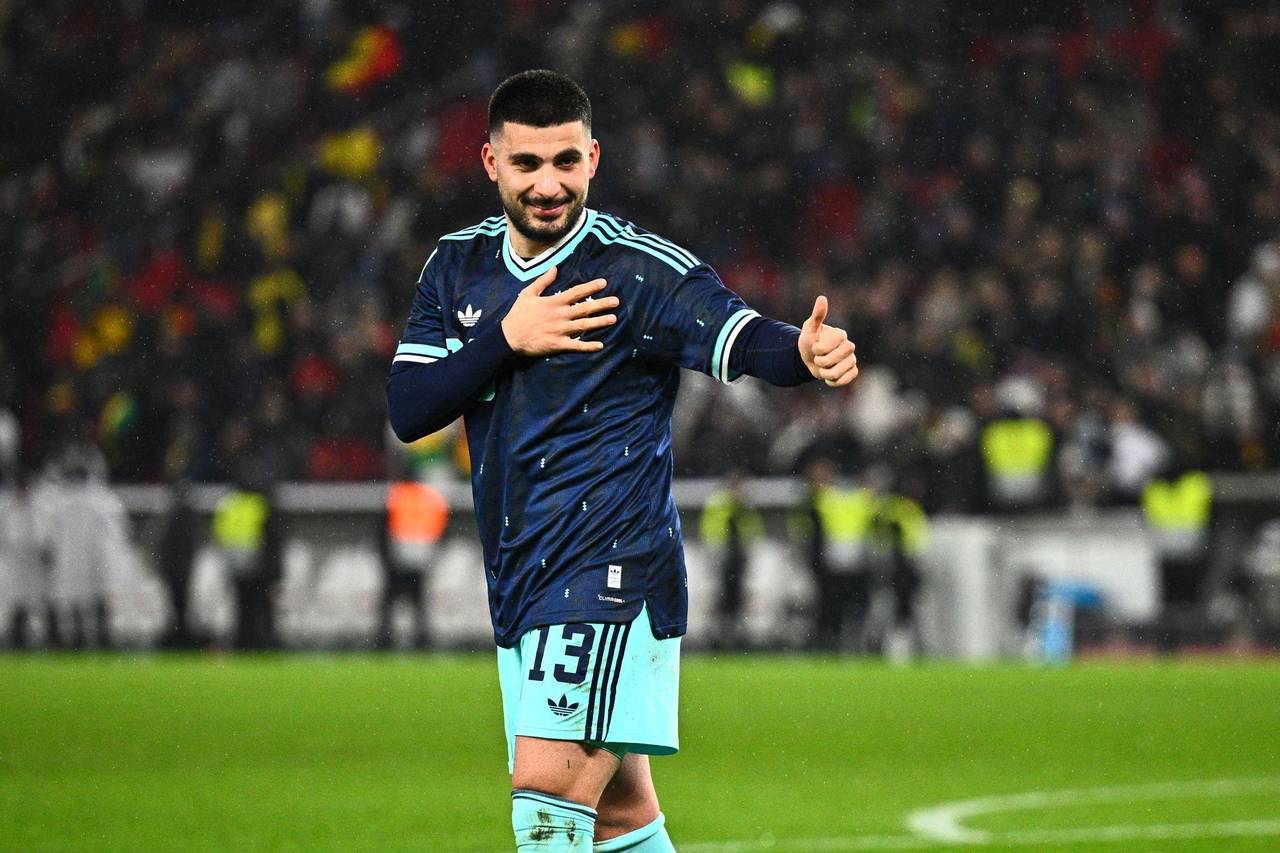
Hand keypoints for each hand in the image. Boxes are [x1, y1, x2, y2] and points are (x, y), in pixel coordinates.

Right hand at [500, 266, 618, 355]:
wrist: (509, 336)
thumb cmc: (518, 314)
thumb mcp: (528, 293)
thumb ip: (543, 281)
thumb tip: (555, 268)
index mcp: (554, 302)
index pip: (576, 292)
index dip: (591, 287)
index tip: (604, 283)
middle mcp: (560, 315)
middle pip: (585, 308)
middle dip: (602, 304)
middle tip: (616, 301)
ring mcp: (560, 330)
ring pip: (584, 326)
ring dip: (599, 322)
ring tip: (613, 319)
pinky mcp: (558, 344)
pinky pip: (576, 345)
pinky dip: (588, 346)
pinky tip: (600, 345)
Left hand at [798, 295, 858, 386]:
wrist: (808, 359)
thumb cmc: (809, 342)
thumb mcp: (809, 328)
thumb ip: (817, 315)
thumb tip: (822, 298)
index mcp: (840, 334)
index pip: (831, 345)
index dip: (819, 350)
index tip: (814, 348)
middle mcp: (849, 346)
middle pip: (838, 359)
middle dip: (822, 362)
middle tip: (817, 359)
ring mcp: (852, 359)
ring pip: (841, 371)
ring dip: (826, 374)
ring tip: (822, 369)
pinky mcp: (852, 371)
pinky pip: (848, 379)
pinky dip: (835, 381)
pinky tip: (828, 377)